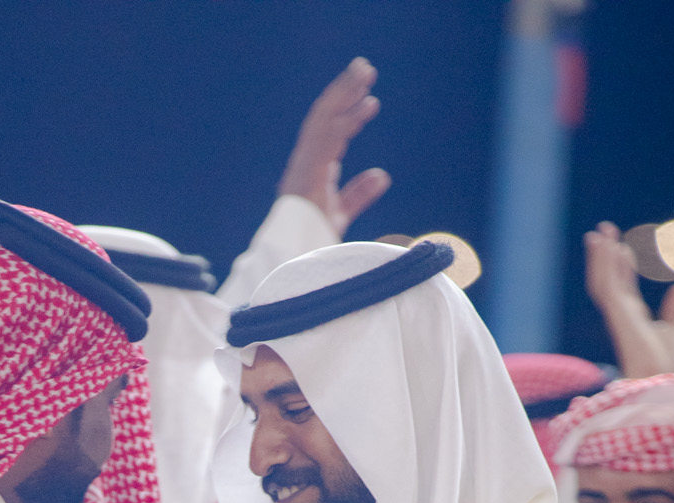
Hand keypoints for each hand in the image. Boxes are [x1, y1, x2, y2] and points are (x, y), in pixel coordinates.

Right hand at [277, 57, 391, 237]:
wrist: (291, 262)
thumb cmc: (310, 244)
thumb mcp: (340, 215)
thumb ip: (358, 194)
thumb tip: (382, 176)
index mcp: (310, 171)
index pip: (330, 133)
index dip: (349, 114)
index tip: (370, 101)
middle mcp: (304, 162)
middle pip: (325, 116)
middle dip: (345, 91)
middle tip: (365, 68)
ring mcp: (304, 165)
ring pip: (325, 118)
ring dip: (345, 93)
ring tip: (365, 71)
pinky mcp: (308, 172)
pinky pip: (328, 137)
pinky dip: (346, 119)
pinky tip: (364, 104)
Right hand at [584, 221, 673, 377]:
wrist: (660, 378)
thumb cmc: (666, 365)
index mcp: (633, 319)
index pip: (624, 288)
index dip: (622, 268)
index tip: (624, 248)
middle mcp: (621, 314)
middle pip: (607, 280)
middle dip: (604, 257)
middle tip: (603, 232)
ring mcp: (617, 313)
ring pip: (602, 279)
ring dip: (599, 255)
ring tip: (599, 232)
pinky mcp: (617, 311)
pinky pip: (607, 282)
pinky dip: (604, 262)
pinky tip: (608, 244)